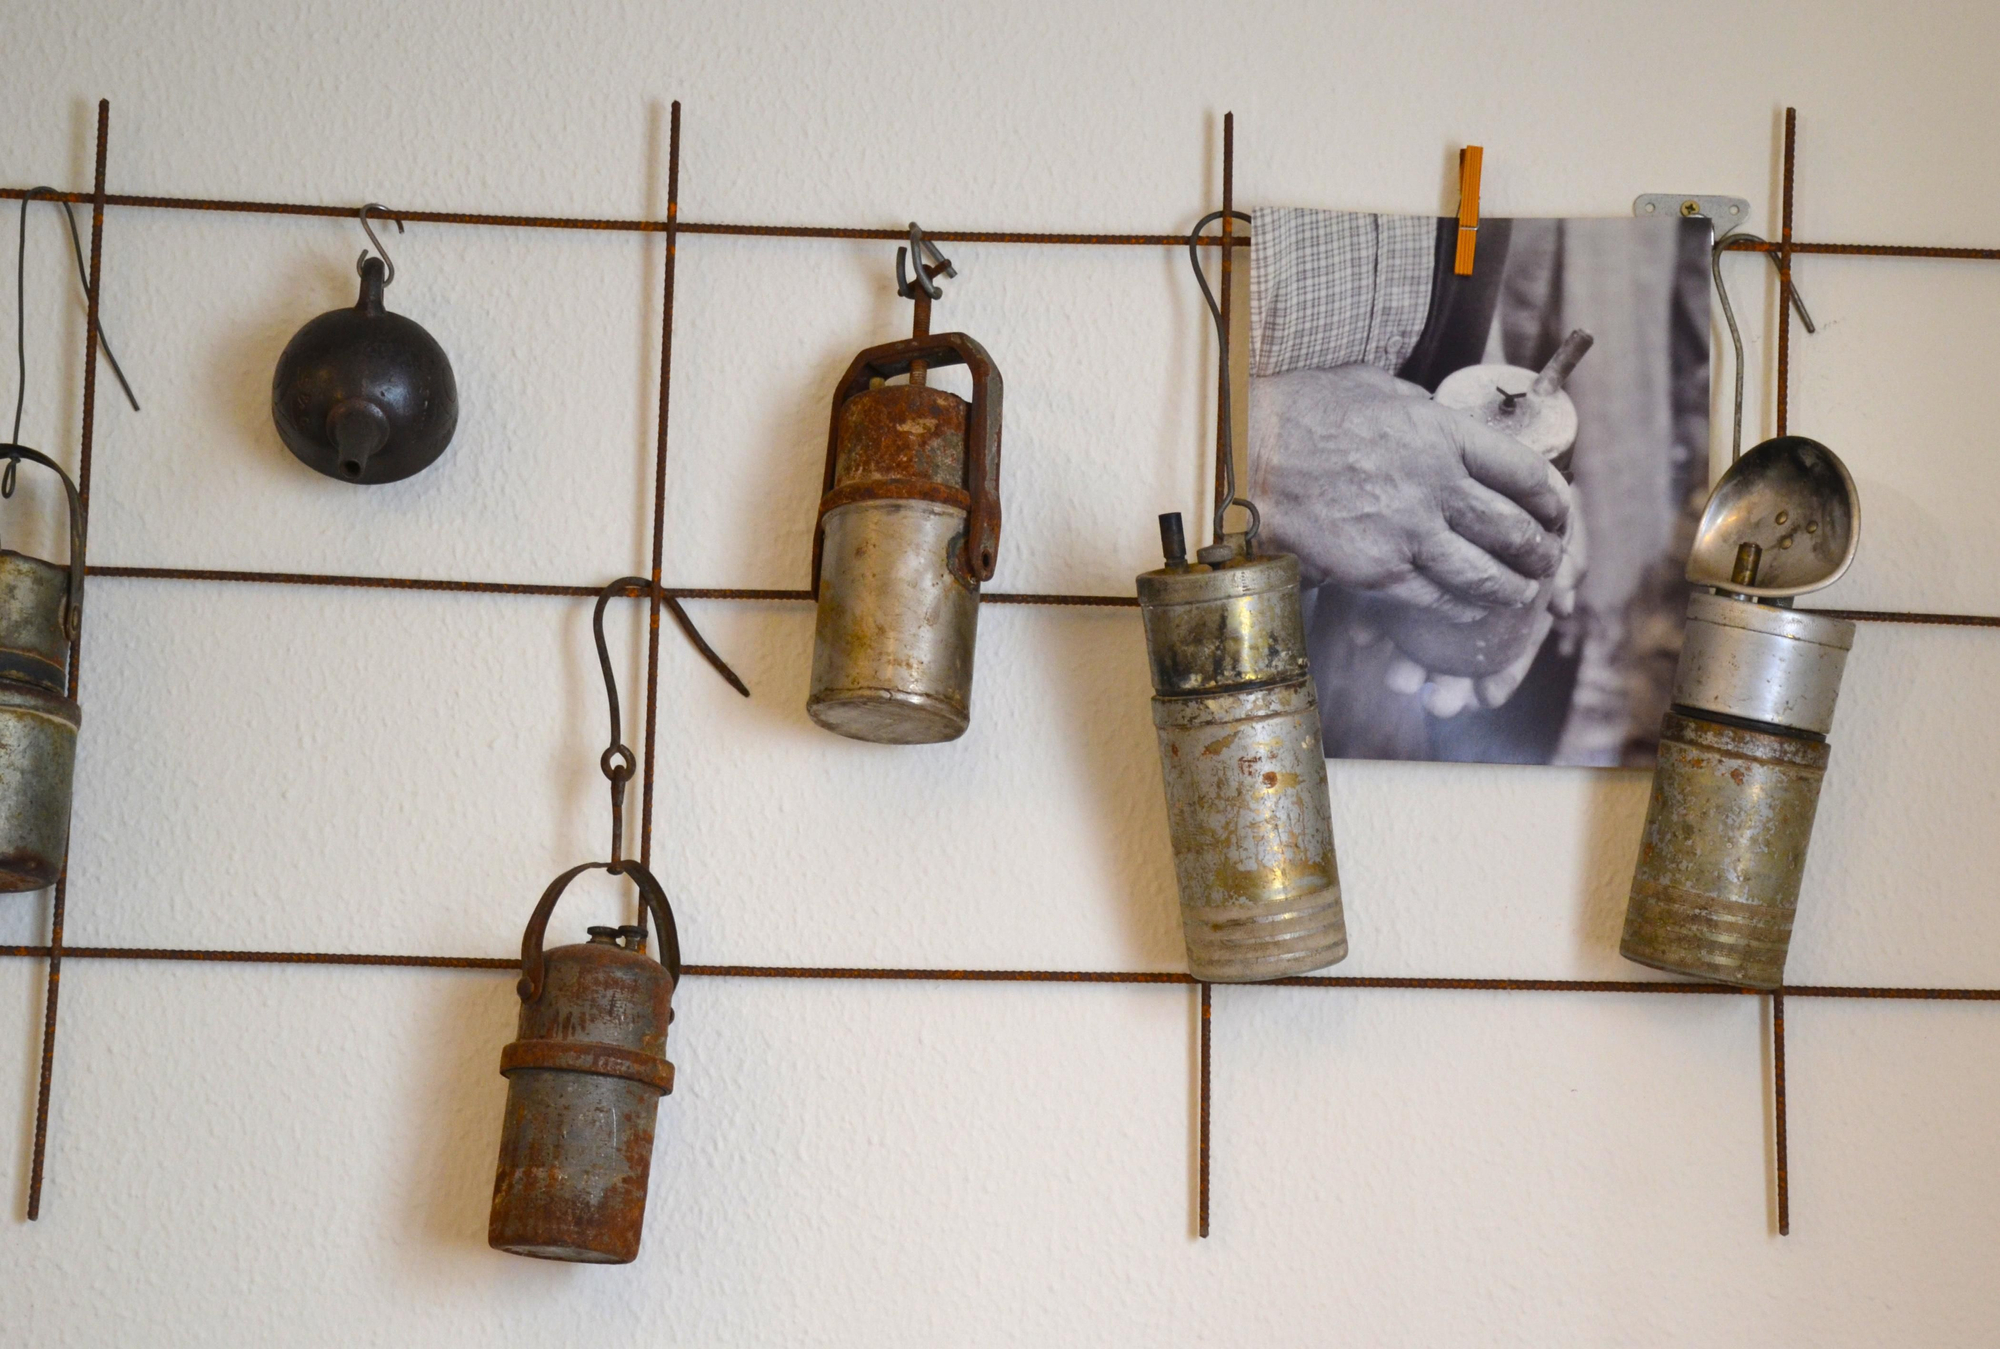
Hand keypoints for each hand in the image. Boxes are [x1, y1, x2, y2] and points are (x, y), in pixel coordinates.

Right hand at [1249, 364, 1571, 621]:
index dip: (1552, 500)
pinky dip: (1462, 607)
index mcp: (1443, 434)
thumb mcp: (1375, 388)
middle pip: (1515, 529)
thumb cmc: (1301, 413)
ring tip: (1521, 593)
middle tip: (1547, 562)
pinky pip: (1438, 597)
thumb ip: (1419, 410)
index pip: (1525, 472)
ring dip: (1512, 588)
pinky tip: (1470, 609)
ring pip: (1485, 572)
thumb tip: (1438, 419)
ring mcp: (1409, 531)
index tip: (1558, 512)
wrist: (1246, 456)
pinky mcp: (1379, 571)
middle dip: (1541, 553)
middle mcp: (1437, 484)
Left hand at [1377, 506, 1588, 715]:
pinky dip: (1370, 622)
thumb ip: (1563, 560)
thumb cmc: (1522, 487)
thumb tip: (1564, 607)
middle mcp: (1469, 604)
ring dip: (1410, 664)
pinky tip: (1361, 636)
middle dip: (1448, 687)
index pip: (1506, 652)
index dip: (1500, 677)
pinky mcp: (1391, 566)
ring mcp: (1429, 587)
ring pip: (1419, 639)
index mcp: (1509, 600)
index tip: (1485, 698)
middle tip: (1439, 705)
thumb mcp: (1553, 519)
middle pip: (1459, 657)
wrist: (1475, 447)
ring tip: (1400, 681)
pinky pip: (1379, 603)